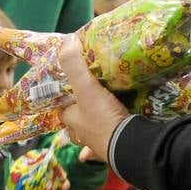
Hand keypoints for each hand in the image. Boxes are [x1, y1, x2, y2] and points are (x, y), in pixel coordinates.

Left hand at [58, 34, 128, 162]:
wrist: (129, 145)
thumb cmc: (102, 118)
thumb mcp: (86, 88)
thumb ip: (75, 66)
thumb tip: (67, 40)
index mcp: (71, 120)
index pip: (61, 107)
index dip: (63, 97)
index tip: (69, 86)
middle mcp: (82, 134)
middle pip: (77, 121)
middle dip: (78, 113)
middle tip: (87, 99)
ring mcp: (98, 144)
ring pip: (90, 134)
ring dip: (91, 127)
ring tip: (98, 115)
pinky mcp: (114, 148)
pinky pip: (104, 149)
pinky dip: (99, 149)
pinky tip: (98, 149)